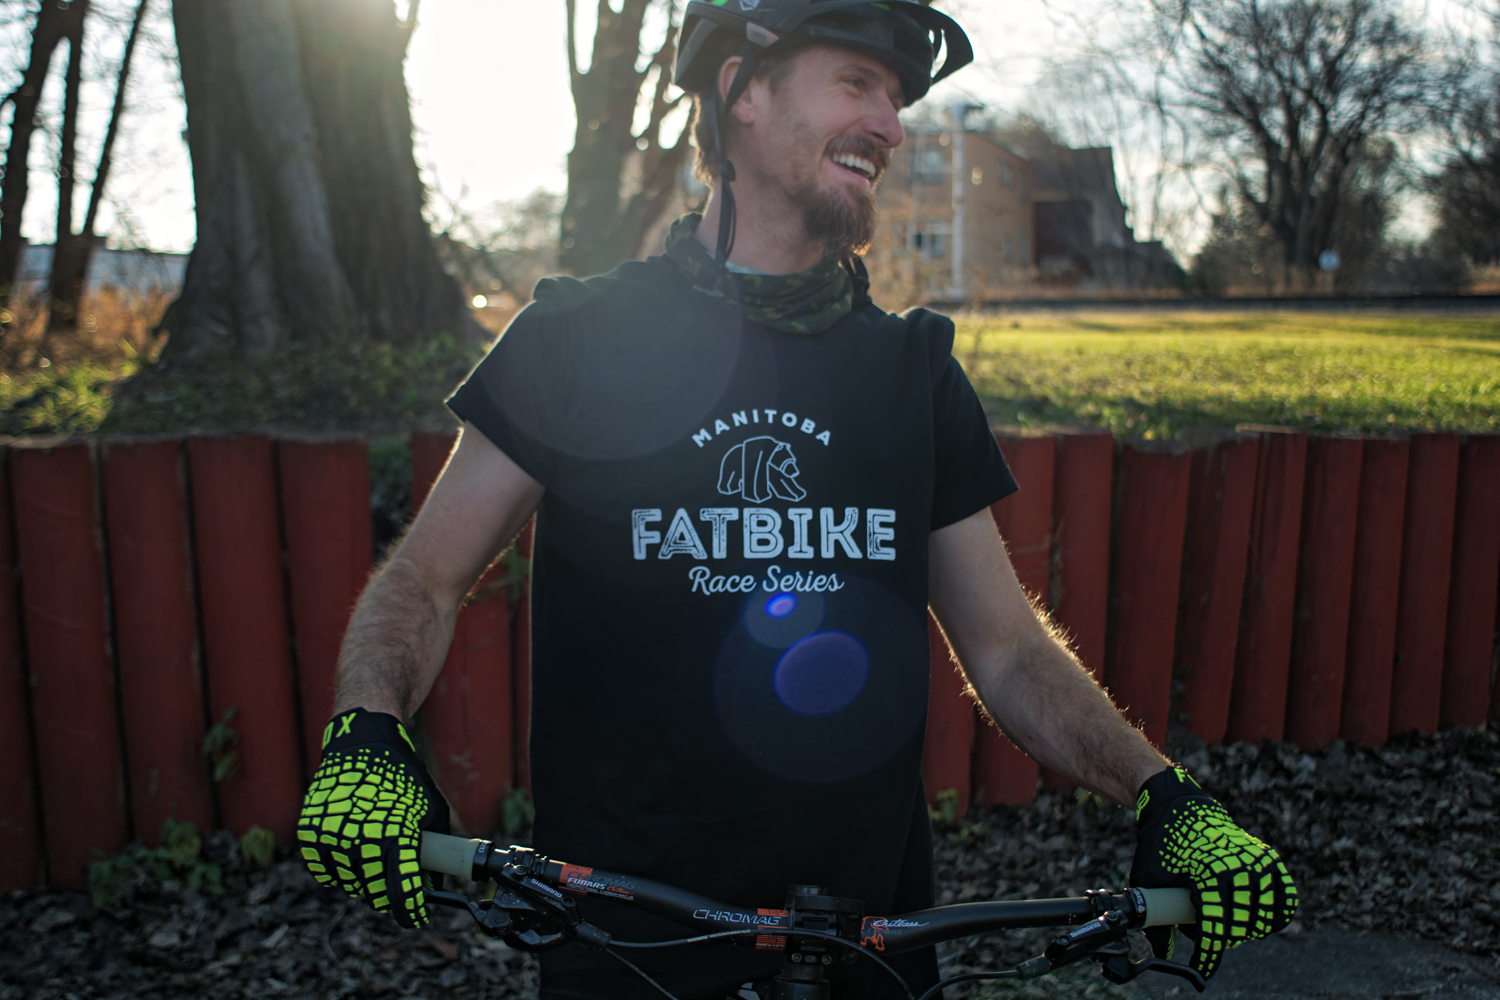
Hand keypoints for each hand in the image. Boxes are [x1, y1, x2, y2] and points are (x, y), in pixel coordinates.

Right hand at [297, 708, 450, 927]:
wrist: (362, 746)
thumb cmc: (402, 779)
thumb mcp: (429, 810)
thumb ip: (434, 849)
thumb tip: (435, 886)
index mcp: (395, 836)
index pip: (402, 892)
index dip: (411, 911)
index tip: (417, 916)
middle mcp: (360, 841)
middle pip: (374, 895)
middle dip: (389, 898)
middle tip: (396, 890)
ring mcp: (332, 839)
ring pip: (350, 884)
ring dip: (363, 881)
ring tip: (373, 858)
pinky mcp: (311, 835)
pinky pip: (326, 872)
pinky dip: (338, 871)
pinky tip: (351, 854)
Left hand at [1130, 766, 1297, 978]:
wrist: (1179, 804)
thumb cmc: (1161, 842)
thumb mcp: (1148, 878)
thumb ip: (1156, 919)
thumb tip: (1164, 953)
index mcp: (1210, 874)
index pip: (1216, 930)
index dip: (1208, 955)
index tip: (1201, 969)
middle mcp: (1240, 869)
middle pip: (1240, 929)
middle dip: (1222, 939)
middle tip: (1205, 931)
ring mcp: (1258, 863)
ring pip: (1264, 920)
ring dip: (1246, 929)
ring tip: (1225, 919)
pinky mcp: (1269, 860)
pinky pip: (1284, 900)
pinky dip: (1273, 914)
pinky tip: (1254, 915)